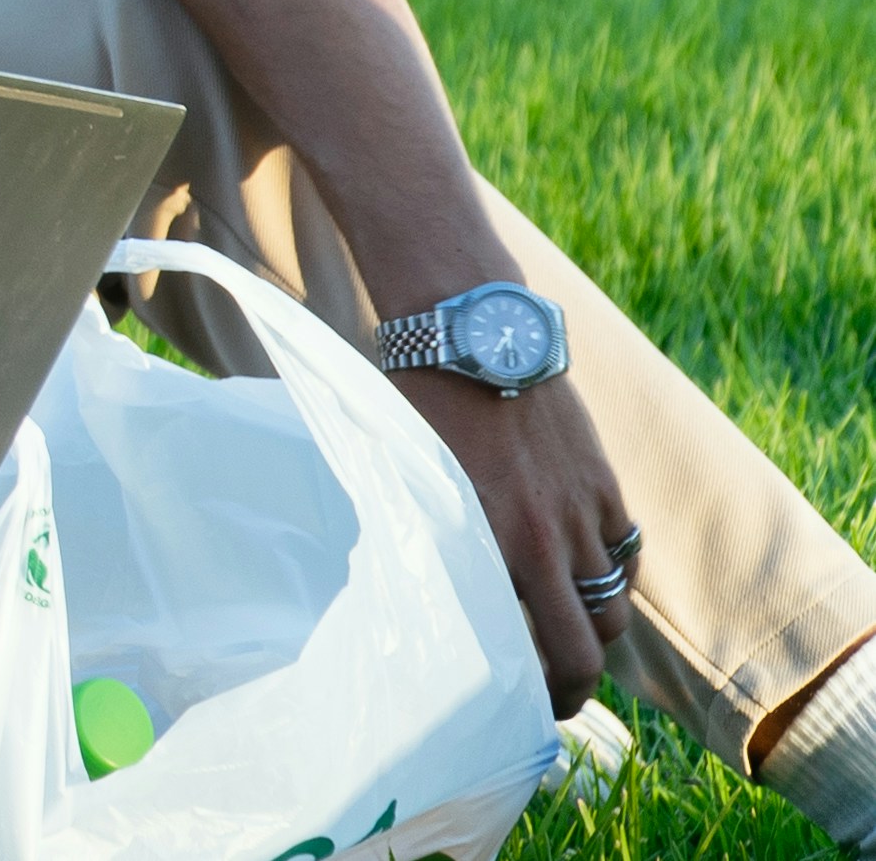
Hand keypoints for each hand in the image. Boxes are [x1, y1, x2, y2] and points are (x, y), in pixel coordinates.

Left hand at [391, 371, 632, 713]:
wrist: (473, 332)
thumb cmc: (417, 400)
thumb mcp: (412, 480)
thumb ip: (434, 535)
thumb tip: (431, 584)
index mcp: (491, 544)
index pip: (547, 651)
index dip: (546, 692)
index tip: (526, 705)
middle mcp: (545, 539)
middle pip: (592, 644)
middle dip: (576, 683)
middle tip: (552, 694)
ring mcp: (584, 512)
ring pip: (612, 603)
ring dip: (594, 627)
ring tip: (564, 632)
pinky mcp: (604, 482)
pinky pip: (624, 552)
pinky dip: (611, 574)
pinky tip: (583, 574)